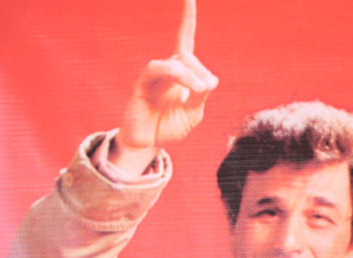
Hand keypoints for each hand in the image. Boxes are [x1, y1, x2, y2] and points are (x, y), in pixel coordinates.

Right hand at [113, 0, 217, 173]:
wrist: (149, 142)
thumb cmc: (170, 126)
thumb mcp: (193, 113)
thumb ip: (201, 96)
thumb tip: (211, 80)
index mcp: (181, 73)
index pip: (184, 39)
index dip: (187, 19)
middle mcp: (166, 69)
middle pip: (187, 56)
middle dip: (200, 72)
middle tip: (204, 92)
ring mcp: (153, 76)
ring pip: (175, 62)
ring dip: (190, 75)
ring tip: (200, 91)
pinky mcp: (141, 84)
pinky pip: (156, 70)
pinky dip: (175, 75)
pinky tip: (187, 86)